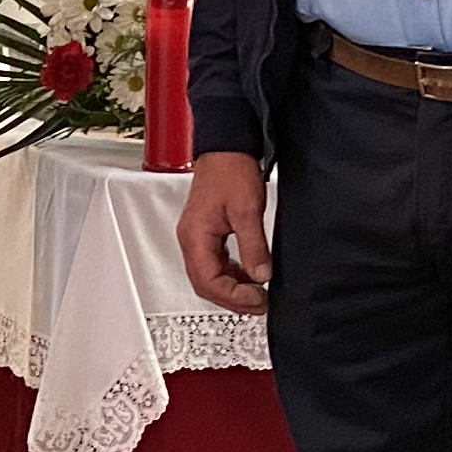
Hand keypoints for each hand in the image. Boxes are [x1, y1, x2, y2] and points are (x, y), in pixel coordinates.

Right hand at [176, 150, 271, 312]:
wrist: (226, 147)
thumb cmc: (230, 170)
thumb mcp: (247, 211)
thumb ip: (254, 247)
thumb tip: (261, 275)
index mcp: (196, 236)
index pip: (209, 281)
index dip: (233, 297)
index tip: (257, 299)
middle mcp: (191, 239)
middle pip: (205, 284)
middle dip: (232, 299)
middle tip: (258, 303)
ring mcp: (196, 237)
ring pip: (209, 276)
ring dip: (231, 288)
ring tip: (256, 292)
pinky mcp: (205, 232)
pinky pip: (214, 263)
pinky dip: (231, 274)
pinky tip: (248, 274)